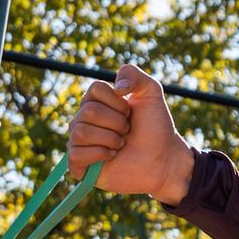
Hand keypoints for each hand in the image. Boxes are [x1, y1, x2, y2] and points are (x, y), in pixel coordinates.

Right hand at [67, 63, 194, 203]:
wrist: (162, 158)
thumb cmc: (155, 126)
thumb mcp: (151, 91)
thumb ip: (133, 75)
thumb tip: (117, 87)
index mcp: (96, 100)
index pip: (95, 89)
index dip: (117, 102)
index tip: (130, 112)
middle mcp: (83, 119)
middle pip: (88, 111)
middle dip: (117, 122)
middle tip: (127, 131)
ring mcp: (79, 141)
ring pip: (80, 132)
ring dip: (111, 139)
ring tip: (121, 144)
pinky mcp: (78, 164)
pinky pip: (76, 154)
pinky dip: (100, 154)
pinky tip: (112, 156)